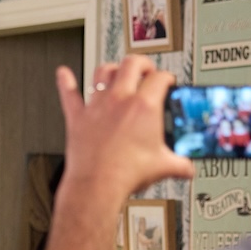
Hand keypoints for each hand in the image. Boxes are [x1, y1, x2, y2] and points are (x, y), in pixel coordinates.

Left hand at [54, 58, 193, 208]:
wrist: (97, 186)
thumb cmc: (126, 174)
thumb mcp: (162, 167)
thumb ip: (180, 164)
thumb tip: (187, 167)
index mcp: (144, 107)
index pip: (160, 79)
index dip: (167, 78)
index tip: (168, 82)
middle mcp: (120, 100)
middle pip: (132, 64)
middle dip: (142, 63)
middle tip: (146, 69)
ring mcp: (97, 106)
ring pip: (103, 72)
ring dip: (111, 68)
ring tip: (116, 70)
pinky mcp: (78, 118)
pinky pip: (69, 94)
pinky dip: (66, 82)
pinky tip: (63, 74)